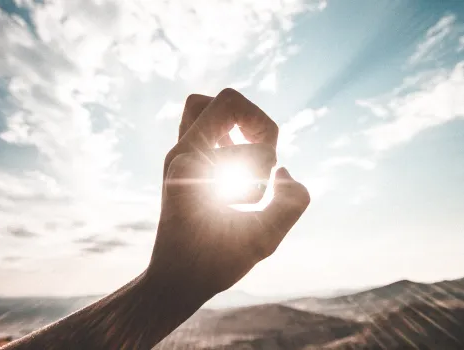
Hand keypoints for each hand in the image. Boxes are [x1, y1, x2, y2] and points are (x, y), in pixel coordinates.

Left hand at [147, 88, 309, 300]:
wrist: (172, 280)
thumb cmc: (212, 264)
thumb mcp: (262, 241)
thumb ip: (291, 202)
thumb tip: (284, 171)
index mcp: (191, 166)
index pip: (235, 114)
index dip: (263, 135)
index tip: (265, 178)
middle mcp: (179, 154)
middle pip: (222, 101)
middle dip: (256, 123)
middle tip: (264, 156)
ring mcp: (178, 158)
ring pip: (205, 108)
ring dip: (239, 125)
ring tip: (252, 158)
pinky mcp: (183, 165)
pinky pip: (203, 128)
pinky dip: (228, 135)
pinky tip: (240, 166)